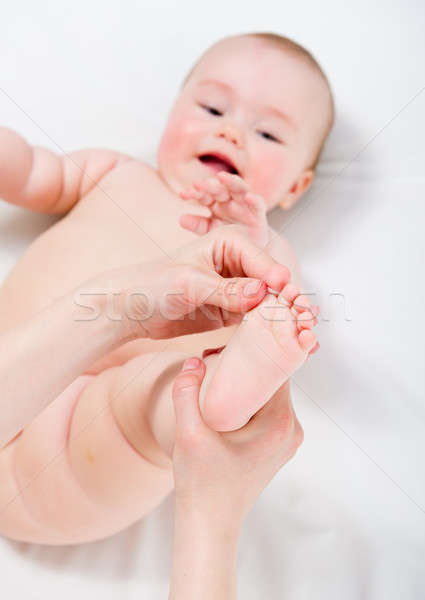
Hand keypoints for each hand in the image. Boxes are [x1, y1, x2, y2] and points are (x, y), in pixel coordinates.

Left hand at [79, 225, 289, 340]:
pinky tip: (289, 343)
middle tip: (308, 322)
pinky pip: (258, 318)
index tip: (292, 300)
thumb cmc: (155, 285)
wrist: (133, 309)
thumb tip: (262, 293)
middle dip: (290, 301)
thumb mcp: (191, 284)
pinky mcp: (234, 310)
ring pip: (270, 302)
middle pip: (274, 282)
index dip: (280, 282)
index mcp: (230, 241)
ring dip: (285, 317)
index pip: (264, 261)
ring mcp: (239, 288)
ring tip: (306, 337)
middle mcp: (239, 262)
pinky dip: (272, 329)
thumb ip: (227, 290)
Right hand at [171, 357, 302, 527]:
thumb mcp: (188, 434)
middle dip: (250, 365)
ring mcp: (286, 439)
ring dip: (249, 382)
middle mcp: (290, 430)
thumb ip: (187, 392)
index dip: (259, 350)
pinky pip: (267, 410)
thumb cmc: (202, 484)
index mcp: (279, 423)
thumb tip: (194, 361)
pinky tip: (227, 396)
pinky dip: (250, 398)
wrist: (209, 524)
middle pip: (275, 381)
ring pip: (270, 395)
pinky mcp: (276, 446)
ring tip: (220, 372)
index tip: (237, 339)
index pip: (277, 370)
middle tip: (220, 354)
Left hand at [179, 171, 268, 246]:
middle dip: (209, 186)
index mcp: (215, 202)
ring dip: (231, 182)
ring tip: (222, 177)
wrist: (250, 246)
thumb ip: (198, 225)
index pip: (203, 195)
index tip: (183, 195)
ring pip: (238, 188)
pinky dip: (254, 199)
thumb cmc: (229, 235)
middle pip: (219, 189)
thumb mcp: (211, 231)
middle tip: (199, 184)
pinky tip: (249, 197)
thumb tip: (181, 218)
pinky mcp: (258, 212)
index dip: (194, 194)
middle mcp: (229, 199)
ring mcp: (244, 203)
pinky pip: (258, 204)